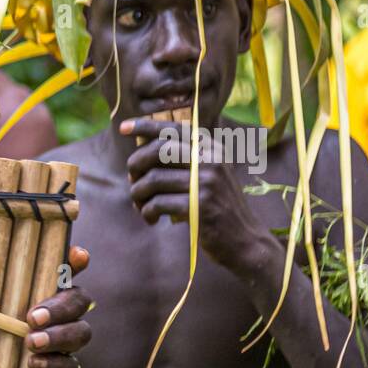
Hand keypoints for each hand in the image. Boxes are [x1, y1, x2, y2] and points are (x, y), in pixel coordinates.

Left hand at [24, 244, 90, 367]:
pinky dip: (55, 364)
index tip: (79, 256)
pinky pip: (72, 367)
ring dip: (58, 336)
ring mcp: (68, 342)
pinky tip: (34, 364)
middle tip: (33, 318)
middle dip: (59, 308)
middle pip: (80, 300)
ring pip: (81, 333)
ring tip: (31, 343)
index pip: (67, 270)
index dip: (76, 261)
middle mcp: (63, 313)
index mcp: (45, 291)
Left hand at [121, 118, 271, 271]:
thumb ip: (182, 162)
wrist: (244, 241)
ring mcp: (207, 182)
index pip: (174, 129)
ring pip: (153, 179)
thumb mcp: (207, 177)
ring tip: (141, 206)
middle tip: (133, 181)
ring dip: (138, 194)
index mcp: (212, 149)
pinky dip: (147, 212)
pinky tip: (152, 220)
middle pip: (158, 150)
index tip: (123, 128)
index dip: (146, 126)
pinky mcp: (199, 205)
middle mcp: (211, 160)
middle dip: (136, 165)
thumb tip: (139, 155)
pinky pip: (157, 203)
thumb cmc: (217, 208)